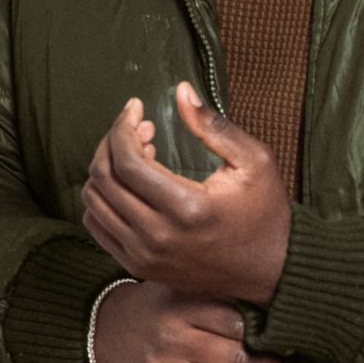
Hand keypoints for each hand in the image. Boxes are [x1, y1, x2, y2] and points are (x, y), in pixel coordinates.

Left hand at [81, 85, 292, 303]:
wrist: (269, 272)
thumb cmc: (265, 213)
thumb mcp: (253, 162)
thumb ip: (213, 126)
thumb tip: (180, 91)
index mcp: (187, 209)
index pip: (126, 162)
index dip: (122, 126)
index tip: (135, 107)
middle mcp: (159, 237)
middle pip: (104, 179)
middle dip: (112, 142)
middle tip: (139, 127)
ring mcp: (145, 256)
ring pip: (94, 203)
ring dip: (106, 169)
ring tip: (137, 155)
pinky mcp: (139, 267)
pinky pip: (97, 227)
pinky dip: (103, 199)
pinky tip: (129, 184)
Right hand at [91, 281, 285, 362]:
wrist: (106, 331)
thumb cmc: (159, 310)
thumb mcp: (183, 290)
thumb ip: (220, 299)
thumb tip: (273, 317)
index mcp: (182, 307)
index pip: (240, 325)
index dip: (265, 337)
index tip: (274, 341)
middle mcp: (172, 339)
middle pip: (240, 361)